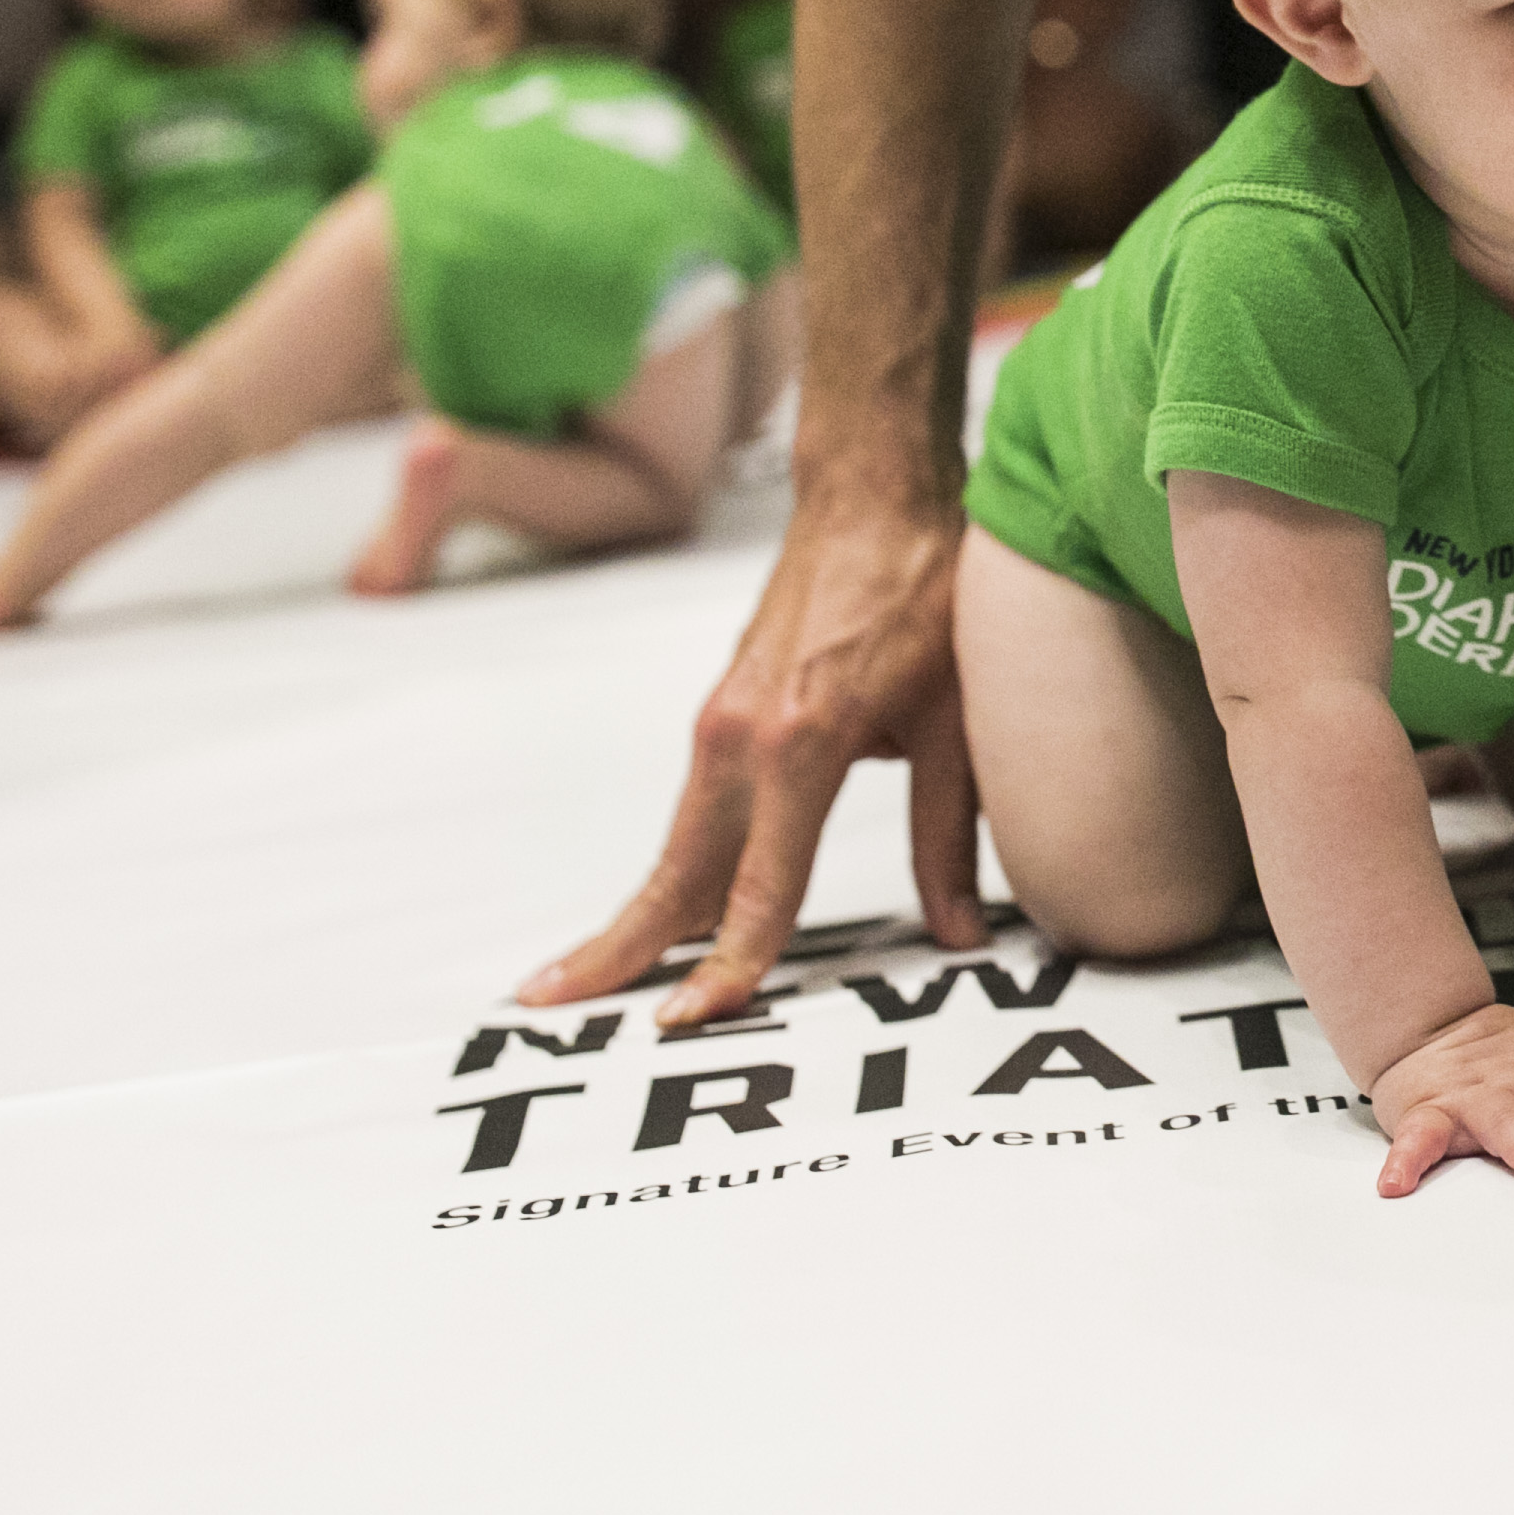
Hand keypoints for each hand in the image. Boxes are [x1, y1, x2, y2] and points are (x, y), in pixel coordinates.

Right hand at [522, 483, 986, 1022]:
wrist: (874, 495)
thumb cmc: (927, 597)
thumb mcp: (958, 724)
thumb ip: (950, 838)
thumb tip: (964, 936)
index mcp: (802, 744)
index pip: (760, 886)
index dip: (731, 962)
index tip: (692, 1018)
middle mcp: (742, 737)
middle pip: (675, 872)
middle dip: (616, 949)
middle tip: (549, 1008)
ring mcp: (721, 720)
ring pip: (673, 844)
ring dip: (629, 914)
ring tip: (574, 978)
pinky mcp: (722, 709)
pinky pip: (692, 810)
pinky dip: (666, 868)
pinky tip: (656, 912)